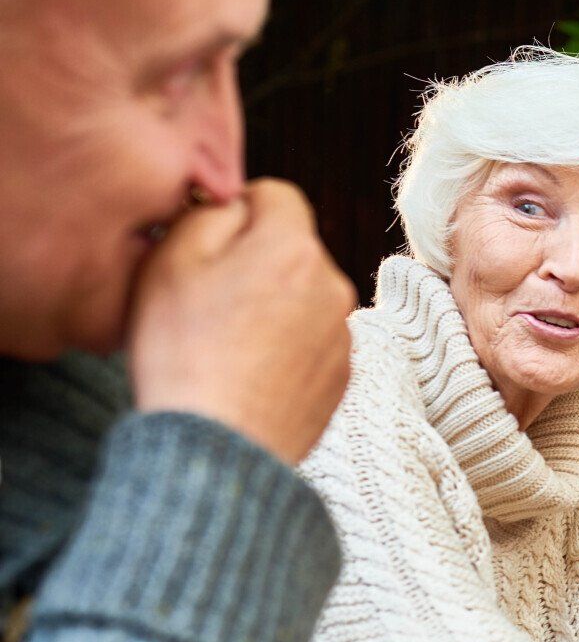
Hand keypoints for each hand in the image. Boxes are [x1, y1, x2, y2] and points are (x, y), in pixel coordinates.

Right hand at [128, 178, 354, 465]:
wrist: (218, 446)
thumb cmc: (184, 352)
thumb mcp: (172, 261)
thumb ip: (210, 214)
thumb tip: (236, 205)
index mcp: (294, 248)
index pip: (277, 195)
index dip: (237, 211)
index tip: (208, 244)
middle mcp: (333, 284)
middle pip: (291, 249)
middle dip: (254, 261)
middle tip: (207, 300)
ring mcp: (343, 333)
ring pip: (302, 296)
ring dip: (271, 305)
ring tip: (224, 345)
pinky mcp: (343, 376)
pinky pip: (310, 340)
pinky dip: (284, 347)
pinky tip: (247, 373)